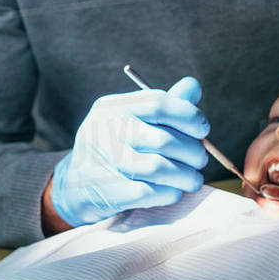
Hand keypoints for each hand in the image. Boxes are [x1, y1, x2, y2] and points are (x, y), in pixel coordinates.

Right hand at [48, 76, 208, 227]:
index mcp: (110, 107)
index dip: (188, 115)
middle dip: (193, 151)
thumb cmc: (114, 147)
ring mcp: (102, 163)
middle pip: (163, 139)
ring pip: (159, 168)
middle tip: (201, 159)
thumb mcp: (132, 120)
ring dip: (186, 176)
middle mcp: (102, 130)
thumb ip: (163, 106)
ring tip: (193, 178)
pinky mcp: (106, 191)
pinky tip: (175, 190)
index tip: (203, 130)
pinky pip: (150, 193)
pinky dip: (171, 193)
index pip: (158, 103)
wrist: (75, 186)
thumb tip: (193, 86)